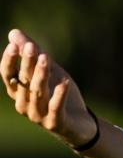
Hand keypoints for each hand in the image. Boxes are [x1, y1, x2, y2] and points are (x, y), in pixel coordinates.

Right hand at [2, 29, 97, 148]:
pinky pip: (55, 107)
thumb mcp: (49, 72)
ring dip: (41, 75)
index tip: (14, 45)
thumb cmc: (59, 95)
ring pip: (37, 93)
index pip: (8, 75)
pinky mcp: (55, 123)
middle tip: (31, 46)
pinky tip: (64, 81)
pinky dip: (59, 94)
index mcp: (19, 92)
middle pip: (23, 81)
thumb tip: (13, 33)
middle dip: (27, 63)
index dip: (9, 61)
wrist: (79, 124)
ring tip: (47, 58)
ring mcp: (38, 115)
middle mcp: (24, 104)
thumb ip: (33, 55)